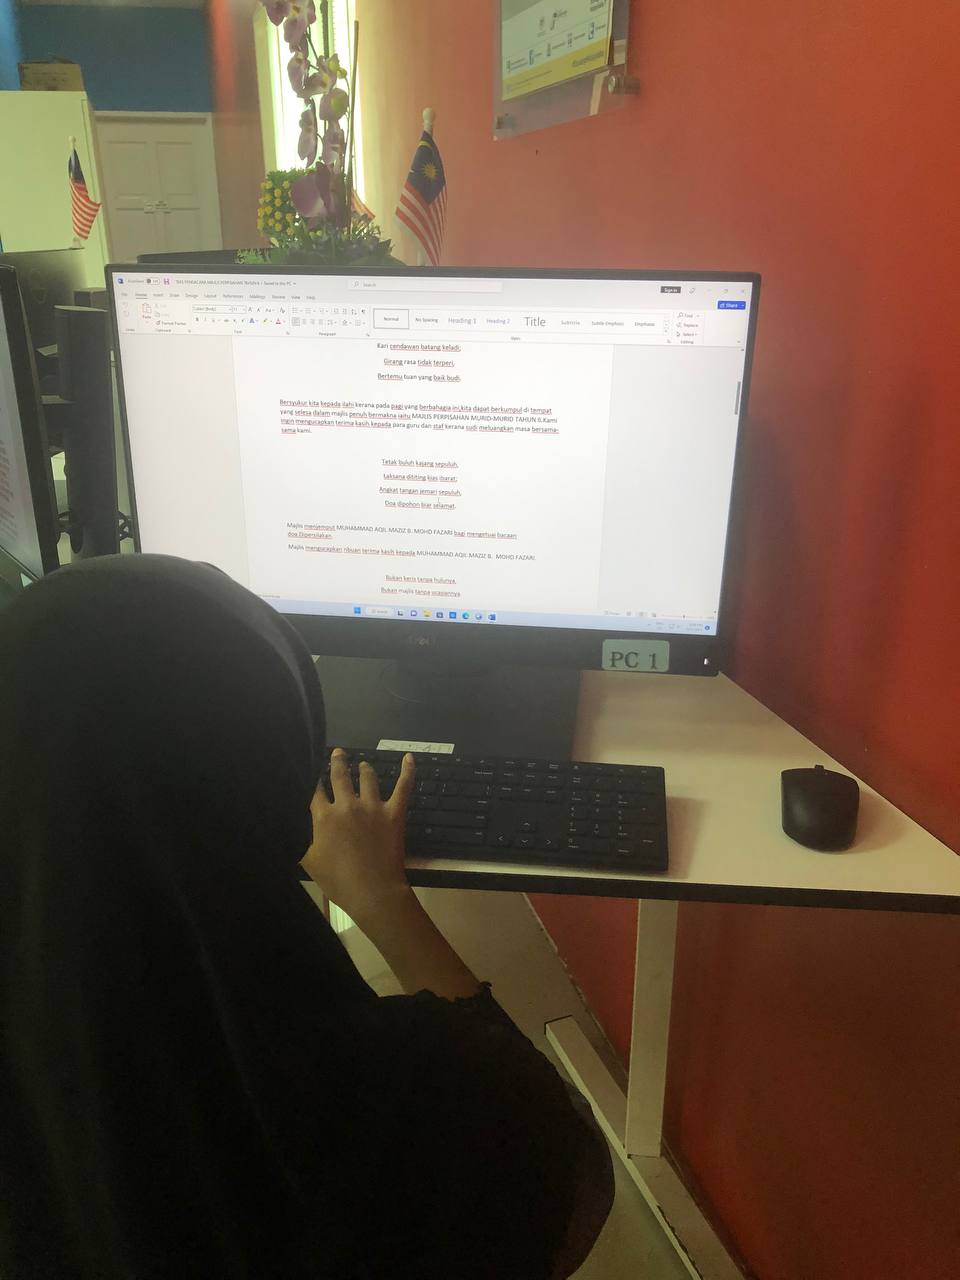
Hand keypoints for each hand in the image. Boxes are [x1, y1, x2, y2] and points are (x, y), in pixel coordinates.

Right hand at [300, 748, 416, 927]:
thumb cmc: (338, 881)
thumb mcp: (309, 862)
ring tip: (363, 763)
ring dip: (364, 768)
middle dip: (337, 762)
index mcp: (324, 817)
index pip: (314, 790)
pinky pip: (403, 786)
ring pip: (368, 778)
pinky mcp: (394, 812)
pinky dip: (407, 771)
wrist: (372, 891)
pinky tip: (408, 758)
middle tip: (337, 752)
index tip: (310, 767)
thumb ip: (299, 842)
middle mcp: (347, 805)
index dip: (311, 777)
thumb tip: (289, 828)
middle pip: (340, 776)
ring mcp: (373, 807)